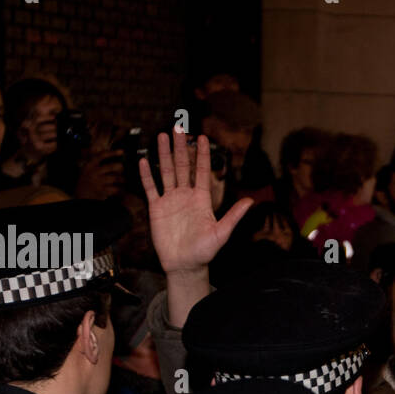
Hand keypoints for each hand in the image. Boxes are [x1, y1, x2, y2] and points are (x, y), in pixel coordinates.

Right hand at [75, 150, 124, 199]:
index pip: (101, 156)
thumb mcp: (87, 170)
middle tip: (123, 169)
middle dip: (121, 168)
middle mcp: (93, 172)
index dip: (112, 153)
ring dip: (122, 179)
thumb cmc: (86, 182)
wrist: (81, 196)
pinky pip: (115, 189)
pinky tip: (122, 190)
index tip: (122, 151)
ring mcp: (98, 181)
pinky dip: (121, 189)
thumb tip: (112, 160)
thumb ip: (97, 164)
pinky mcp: (102, 190)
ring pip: (116, 178)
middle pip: (112, 166)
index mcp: (89, 165)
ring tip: (124, 180)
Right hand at [139, 130, 251, 274]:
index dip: (201, 154)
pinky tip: (144, 161)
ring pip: (166, 172)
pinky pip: (151, 188)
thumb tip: (250, 202)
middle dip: (180, 148)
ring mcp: (170, 201)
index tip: (202, 137)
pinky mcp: (156, 209)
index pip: (202, 171)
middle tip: (178, 128)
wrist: (185, 265)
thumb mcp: (222, 233)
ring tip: (162, 136)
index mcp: (202, 199)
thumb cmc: (205, 251)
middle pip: (182, 166)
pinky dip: (147, 175)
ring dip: (163, 155)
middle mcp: (186, 196)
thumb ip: (234, 216)